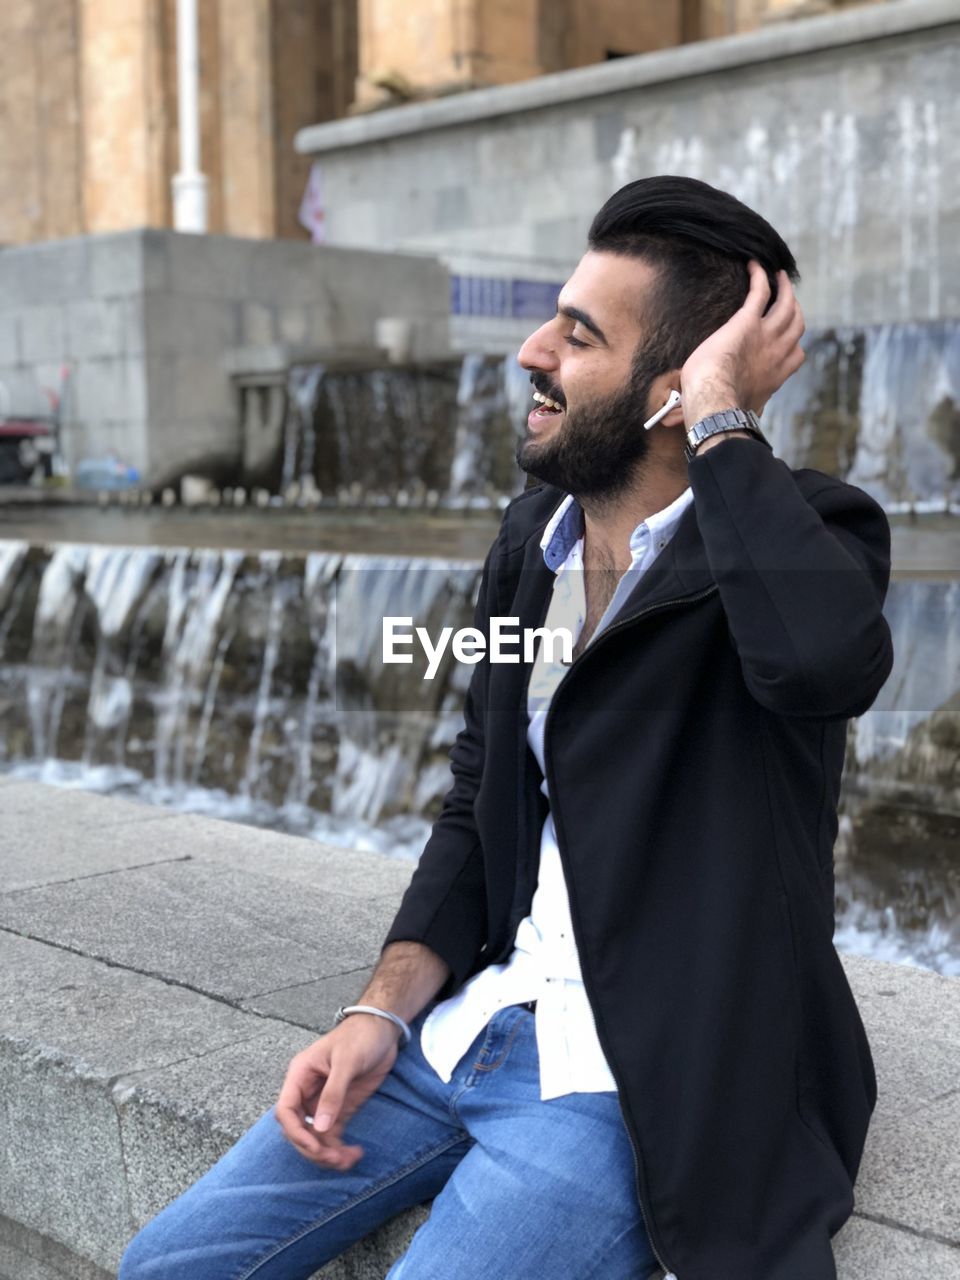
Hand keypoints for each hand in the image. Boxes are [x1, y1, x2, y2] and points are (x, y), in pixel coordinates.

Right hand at [274, 1015, 401, 1169]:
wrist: (383, 1029)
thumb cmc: (361, 1036)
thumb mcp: (347, 1061)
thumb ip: (334, 1093)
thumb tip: (320, 1126)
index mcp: (301, 1075)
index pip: (286, 1110)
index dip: (295, 1132)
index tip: (314, 1147)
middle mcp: (308, 1092)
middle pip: (298, 1129)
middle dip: (313, 1148)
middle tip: (335, 1158)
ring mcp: (324, 1102)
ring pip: (316, 1137)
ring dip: (327, 1153)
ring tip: (348, 1160)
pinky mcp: (341, 1109)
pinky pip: (333, 1136)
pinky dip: (340, 1149)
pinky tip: (354, 1154)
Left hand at [679, 261, 804, 426]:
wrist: (714, 398)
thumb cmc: (717, 409)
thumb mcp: (733, 409)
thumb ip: (733, 406)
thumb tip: (698, 420)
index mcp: (775, 376)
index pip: (797, 355)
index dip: (795, 343)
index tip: (788, 336)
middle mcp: (777, 353)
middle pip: (797, 323)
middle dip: (795, 308)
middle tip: (787, 297)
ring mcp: (766, 335)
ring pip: (786, 304)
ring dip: (784, 287)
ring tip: (778, 275)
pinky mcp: (747, 321)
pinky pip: (760, 292)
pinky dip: (760, 277)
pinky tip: (755, 265)